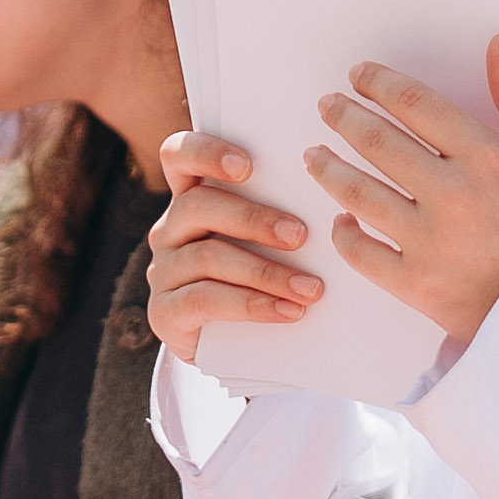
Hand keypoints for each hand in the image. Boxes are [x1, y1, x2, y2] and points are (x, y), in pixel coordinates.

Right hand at [143, 131, 323, 359]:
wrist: (238, 346)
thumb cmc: (262, 278)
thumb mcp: (268, 243)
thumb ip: (281, 215)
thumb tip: (335, 206)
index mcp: (191, 197)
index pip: (179, 155)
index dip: (206, 152)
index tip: (248, 165)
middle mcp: (170, 230)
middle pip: (198, 205)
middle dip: (253, 219)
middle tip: (300, 236)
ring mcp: (163, 272)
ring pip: (207, 257)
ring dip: (265, 272)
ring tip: (310, 288)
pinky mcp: (164, 314)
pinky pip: (204, 300)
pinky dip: (252, 304)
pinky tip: (288, 311)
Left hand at [300, 36, 498, 357]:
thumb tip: (498, 45)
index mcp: (488, 159)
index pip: (414, 104)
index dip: (378, 84)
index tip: (359, 76)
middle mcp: (454, 196)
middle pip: (376, 141)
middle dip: (343, 117)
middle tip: (327, 107)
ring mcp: (430, 243)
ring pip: (356, 193)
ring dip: (327, 168)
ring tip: (315, 155)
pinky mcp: (415, 285)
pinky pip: (360, 252)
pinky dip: (343, 232)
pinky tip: (341, 218)